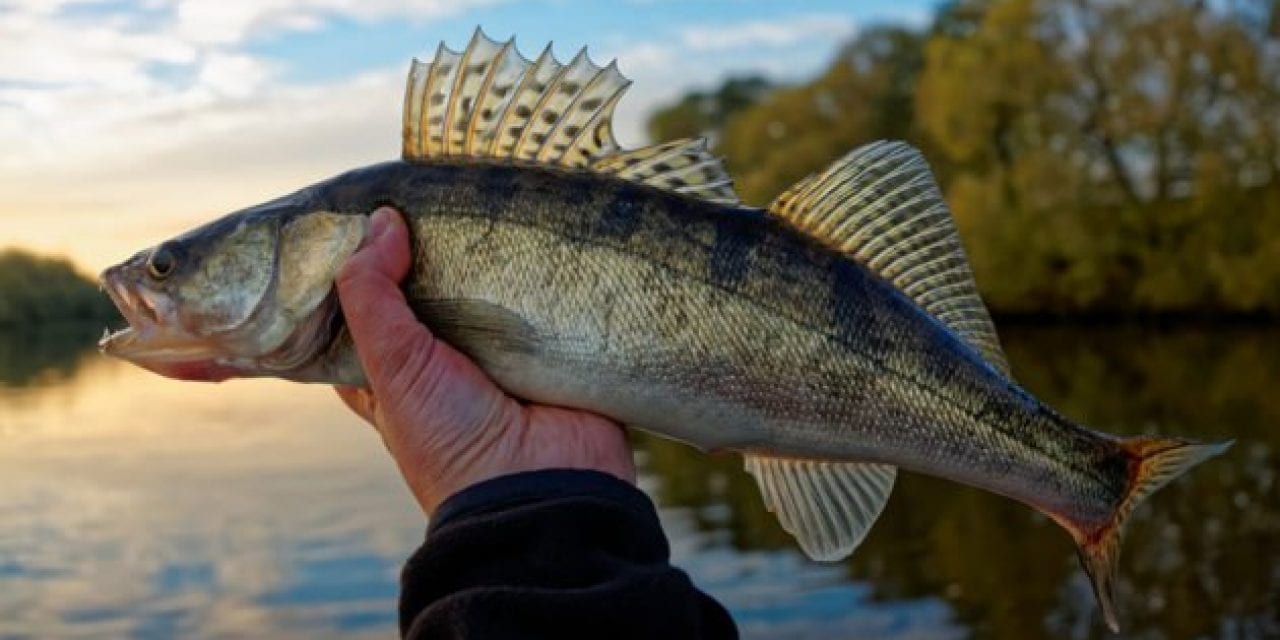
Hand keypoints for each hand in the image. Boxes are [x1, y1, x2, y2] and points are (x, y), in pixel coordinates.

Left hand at [333, 207, 635, 514]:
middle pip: (430, 287)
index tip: (360, 212)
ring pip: (487, 286)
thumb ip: (371, 295)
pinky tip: (533, 223)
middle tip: (429, 192)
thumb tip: (381, 222)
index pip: (365, 309)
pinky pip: (543, 294)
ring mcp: (502, 351)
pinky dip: (539, 266)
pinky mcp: (552, 345)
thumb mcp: (392, 367)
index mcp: (396, 373)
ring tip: (481, 196)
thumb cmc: (452, 441)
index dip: (359, 266)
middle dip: (430, 248)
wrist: (546, 486)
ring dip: (488, 252)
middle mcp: (446, 359)